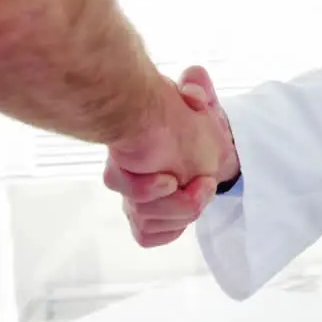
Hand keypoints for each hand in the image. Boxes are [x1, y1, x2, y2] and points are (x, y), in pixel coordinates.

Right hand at [104, 65, 238, 246]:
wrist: (204, 140)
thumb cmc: (191, 120)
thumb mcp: (196, 101)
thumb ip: (195, 90)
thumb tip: (193, 85)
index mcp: (130, 150)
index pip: (117, 178)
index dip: (147, 187)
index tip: (174, 178)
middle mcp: (126, 177)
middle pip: (137, 209)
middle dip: (178, 203)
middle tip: (204, 184)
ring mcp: (134, 199)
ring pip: (145, 223)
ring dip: (181, 215)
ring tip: (201, 192)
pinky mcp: (146, 218)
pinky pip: (148, 236)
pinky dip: (170, 229)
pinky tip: (185, 214)